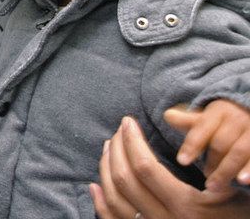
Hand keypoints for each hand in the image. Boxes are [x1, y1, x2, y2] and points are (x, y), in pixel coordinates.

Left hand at [91, 116, 249, 218]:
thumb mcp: (232, 197)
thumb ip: (218, 174)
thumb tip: (200, 148)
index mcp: (185, 206)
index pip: (145, 167)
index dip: (132, 140)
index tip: (128, 121)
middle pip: (125, 180)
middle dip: (117, 149)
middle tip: (119, 130)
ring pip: (115, 199)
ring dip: (105, 169)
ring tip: (108, 148)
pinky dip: (101, 203)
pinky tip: (95, 185)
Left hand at [166, 101, 249, 191]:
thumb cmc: (227, 119)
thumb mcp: (209, 117)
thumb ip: (191, 121)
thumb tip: (167, 115)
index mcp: (219, 111)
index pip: (202, 128)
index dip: (191, 145)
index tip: (182, 162)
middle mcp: (237, 118)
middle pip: (221, 142)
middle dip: (211, 163)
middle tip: (206, 182)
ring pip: (240, 151)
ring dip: (227, 170)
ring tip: (216, 187)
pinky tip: (245, 182)